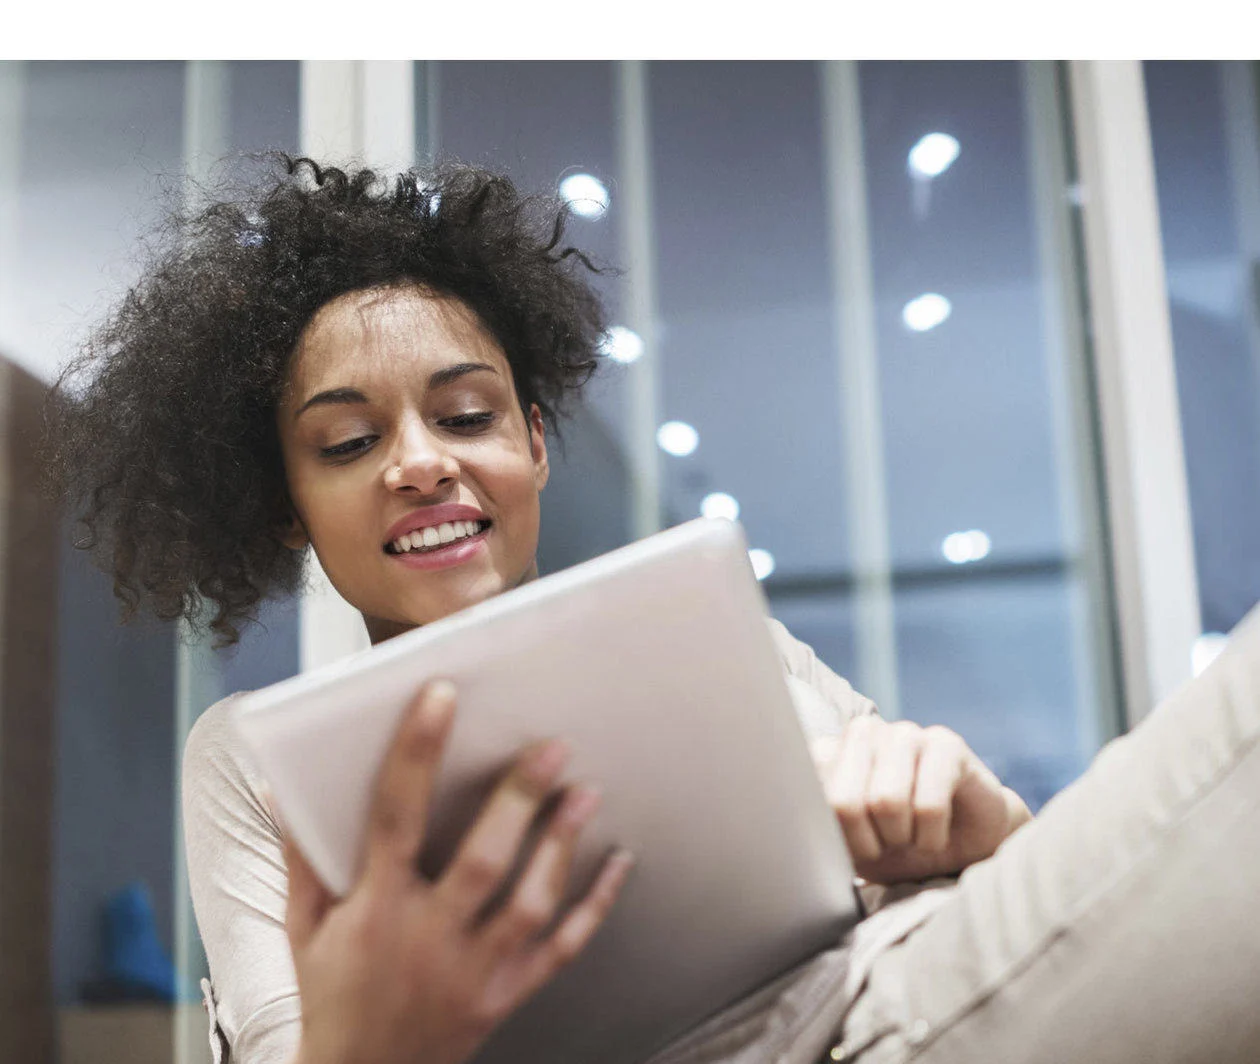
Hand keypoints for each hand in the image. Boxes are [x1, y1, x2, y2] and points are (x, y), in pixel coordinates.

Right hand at [283, 681, 633, 1063]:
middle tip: (551, 746)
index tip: (441, 696)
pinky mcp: (507, 995)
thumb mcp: (303, 929)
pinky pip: (561, 949)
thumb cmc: (329, 998)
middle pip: (480, 861)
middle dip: (518, 800)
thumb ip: (302, 857)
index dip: (416, 752)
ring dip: (561, 846)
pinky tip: (618, 863)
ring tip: (586, 793)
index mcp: (374, 910)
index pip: (394, 817)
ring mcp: (473, 972)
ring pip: (529, 904)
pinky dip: (595, 906)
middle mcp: (427, 939)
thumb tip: (286, 788)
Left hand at [812, 717, 1031, 885]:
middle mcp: (861, 733)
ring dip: (902, 838)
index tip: (856, 851)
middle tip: (887, 846)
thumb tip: (788, 840)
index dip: (836, 839)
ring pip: (887, 801)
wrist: (964, 846)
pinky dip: (931, 838)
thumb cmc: (898, 845)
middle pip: (845, 802)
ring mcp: (904, 733)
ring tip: (911, 837)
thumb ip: (818, 833)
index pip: (810, 799)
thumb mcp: (850, 847)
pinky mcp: (946, 745)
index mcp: (828, 753)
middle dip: (869, 842)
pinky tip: (936, 834)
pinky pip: (929, 806)